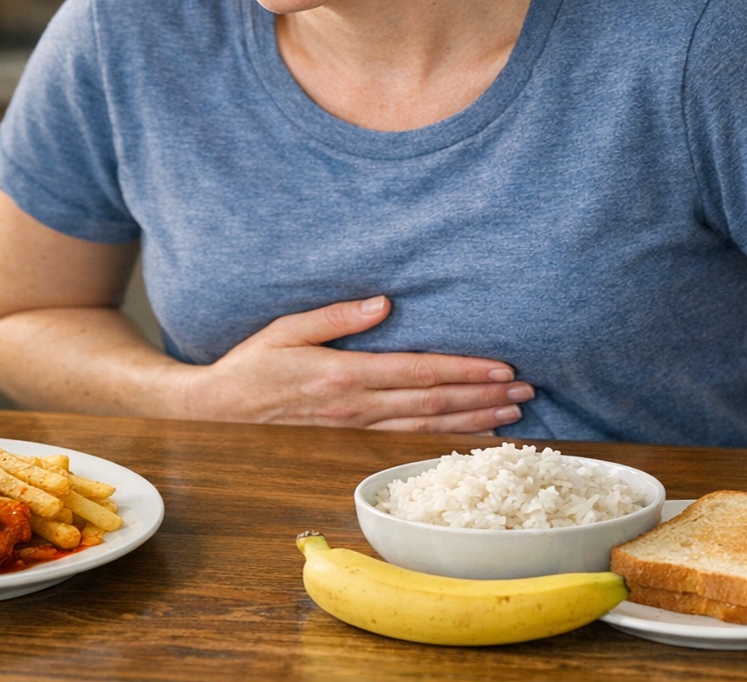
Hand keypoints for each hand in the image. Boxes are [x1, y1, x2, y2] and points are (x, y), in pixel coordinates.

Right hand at [183, 296, 534, 432]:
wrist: (220, 411)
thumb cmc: (252, 364)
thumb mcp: (287, 329)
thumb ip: (337, 315)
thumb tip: (383, 303)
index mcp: (344, 375)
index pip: (418, 373)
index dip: (464, 371)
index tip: (501, 369)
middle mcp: (356, 408)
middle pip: (432, 404)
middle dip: (483, 397)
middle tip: (526, 393)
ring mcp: (355, 429)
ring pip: (425, 428)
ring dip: (472, 421)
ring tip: (512, 415)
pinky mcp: (351, 441)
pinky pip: (406, 442)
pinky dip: (443, 441)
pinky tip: (470, 438)